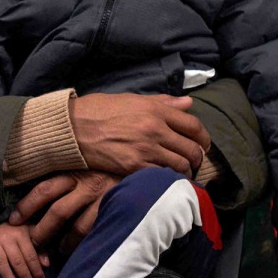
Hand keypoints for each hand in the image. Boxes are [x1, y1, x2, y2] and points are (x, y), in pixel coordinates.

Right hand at [0, 223, 49, 277]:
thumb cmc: (16, 230)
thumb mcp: (31, 234)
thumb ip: (40, 249)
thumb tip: (46, 265)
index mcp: (21, 234)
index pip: (30, 255)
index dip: (36, 269)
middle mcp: (7, 238)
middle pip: (17, 261)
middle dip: (25, 276)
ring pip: (1, 262)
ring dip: (8, 276)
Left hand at [8, 170, 120, 251]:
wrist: (133, 157)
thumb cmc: (99, 161)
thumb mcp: (78, 160)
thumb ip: (59, 170)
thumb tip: (19, 177)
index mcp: (73, 170)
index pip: (44, 190)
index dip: (26, 206)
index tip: (13, 220)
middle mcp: (87, 184)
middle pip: (59, 212)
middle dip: (42, 231)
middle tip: (32, 243)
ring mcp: (102, 198)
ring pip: (78, 227)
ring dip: (65, 243)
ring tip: (57, 250)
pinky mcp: (115, 208)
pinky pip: (97, 230)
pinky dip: (85, 241)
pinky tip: (79, 246)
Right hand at [71, 93, 209, 176]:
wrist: (73, 128)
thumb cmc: (99, 110)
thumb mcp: (132, 99)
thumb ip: (162, 102)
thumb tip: (188, 103)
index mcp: (155, 110)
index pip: (193, 125)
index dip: (203, 138)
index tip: (203, 145)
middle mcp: (155, 129)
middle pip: (191, 149)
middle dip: (197, 158)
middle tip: (195, 163)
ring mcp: (145, 149)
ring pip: (180, 165)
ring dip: (185, 171)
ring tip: (183, 174)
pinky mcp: (133, 166)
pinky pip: (161, 175)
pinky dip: (167, 178)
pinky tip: (165, 179)